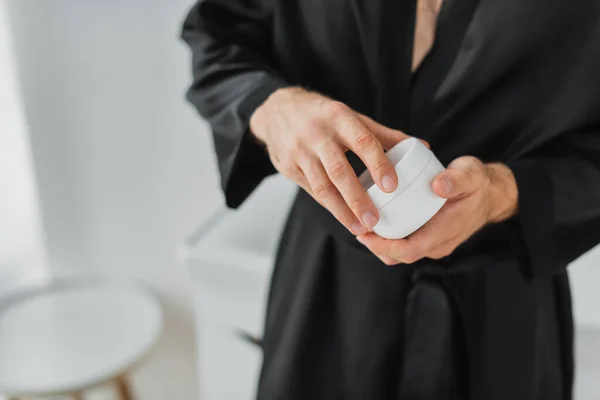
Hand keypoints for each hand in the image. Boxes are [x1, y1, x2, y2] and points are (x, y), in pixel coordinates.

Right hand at [250, 87, 416, 234]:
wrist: (277, 111)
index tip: (392, 186)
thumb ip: (384, 134)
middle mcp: (318, 134)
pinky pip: (312, 190)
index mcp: (340, 117)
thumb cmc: (323, 115)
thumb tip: (422, 146)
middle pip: (340, 170)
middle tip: (375, 220)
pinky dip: (329, 206)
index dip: (378, 163)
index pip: (362, 141)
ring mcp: (300, 152)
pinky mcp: (288, 167)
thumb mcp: (351, 117)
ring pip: (322, 186)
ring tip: (360, 228)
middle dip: (358, 198)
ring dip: (342, 211)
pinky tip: (344, 218)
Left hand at [356, 157, 518, 264]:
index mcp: (445, 233)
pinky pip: (406, 243)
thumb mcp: (470, 174)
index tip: (365, 234)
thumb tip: (438, 186)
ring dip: (381, 244)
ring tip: (361, 225)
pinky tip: (376, 222)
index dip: (384, 247)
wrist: (492, 193)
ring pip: (401, 252)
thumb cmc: (478, 183)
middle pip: (400, 255)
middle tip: (356, 227)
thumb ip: (456, 179)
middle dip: (376, 246)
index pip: (409, 250)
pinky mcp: (431, 237)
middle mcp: (438, 244)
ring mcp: (434, 243)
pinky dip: (390, 238)